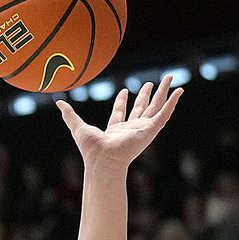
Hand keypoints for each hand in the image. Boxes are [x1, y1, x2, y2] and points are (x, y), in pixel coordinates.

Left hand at [55, 74, 182, 176]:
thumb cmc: (91, 149)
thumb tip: (58, 103)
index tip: (125, 90)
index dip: (123, 101)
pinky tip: (180, 91)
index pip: (121, 112)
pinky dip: (173, 102)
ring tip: (170, 79)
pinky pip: (165, 114)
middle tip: (152, 82)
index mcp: (115, 129)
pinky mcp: (151, 130)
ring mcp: (142, 129)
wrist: (104, 160)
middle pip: (141, 107)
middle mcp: (131, 128)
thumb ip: (69, 115)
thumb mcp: (77, 126)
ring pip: (156, 106)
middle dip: (146, 95)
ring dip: (163, 93)